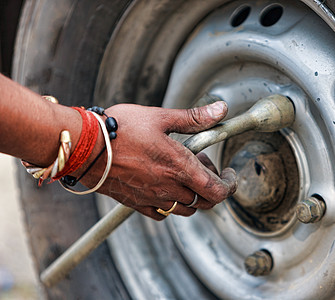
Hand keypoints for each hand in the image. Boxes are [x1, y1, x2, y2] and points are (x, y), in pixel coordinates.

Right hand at [78, 102, 236, 219]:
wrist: (84, 147)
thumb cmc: (120, 129)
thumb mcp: (160, 118)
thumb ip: (193, 118)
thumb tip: (220, 110)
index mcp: (179, 166)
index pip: (217, 189)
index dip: (229, 185)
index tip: (229, 175)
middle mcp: (168, 186)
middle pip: (204, 201)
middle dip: (211, 187)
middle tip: (202, 166)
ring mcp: (152, 198)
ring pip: (185, 209)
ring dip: (192, 195)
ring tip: (182, 174)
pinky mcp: (136, 204)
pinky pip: (161, 214)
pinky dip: (170, 205)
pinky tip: (163, 188)